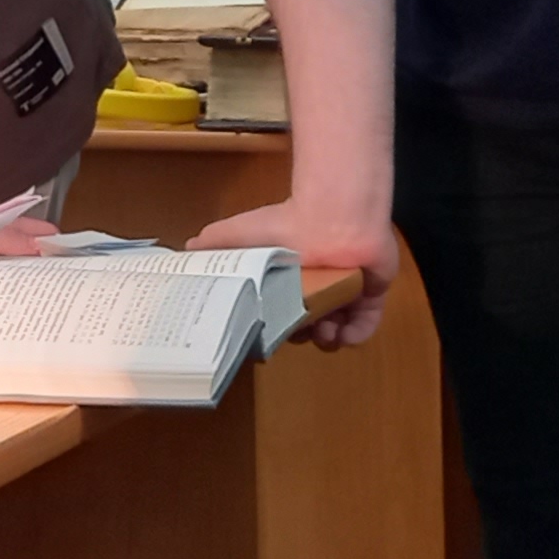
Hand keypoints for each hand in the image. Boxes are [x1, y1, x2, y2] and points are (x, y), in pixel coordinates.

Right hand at [194, 195, 400, 347]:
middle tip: (298, 332)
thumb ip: (216, 242)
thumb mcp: (240, 233)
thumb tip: (187, 249)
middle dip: (301, 335)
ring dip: (327, 340)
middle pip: (309, 325)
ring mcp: (347, 291)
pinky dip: (356, 335)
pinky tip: (342, 334)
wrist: (333, 218)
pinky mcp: (371, 293)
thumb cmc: (286, 225)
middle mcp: (318, 285)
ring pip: (337, 329)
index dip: (276, 328)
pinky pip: (366, 325)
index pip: (283, 313)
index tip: (270, 336)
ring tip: (322, 331)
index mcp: (290, 278)